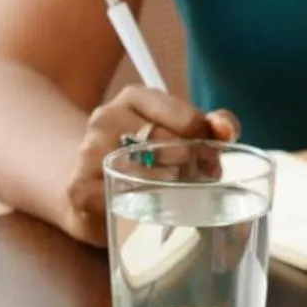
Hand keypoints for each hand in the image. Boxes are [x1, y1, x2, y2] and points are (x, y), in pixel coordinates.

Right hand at [66, 85, 239, 243]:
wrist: (91, 185)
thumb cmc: (145, 156)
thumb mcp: (175, 131)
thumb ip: (210, 126)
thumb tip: (227, 130)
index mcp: (135, 97)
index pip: (189, 119)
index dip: (208, 145)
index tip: (211, 159)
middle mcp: (107, 118)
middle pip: (171, 146)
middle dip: (193, 167)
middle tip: (200, 182)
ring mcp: (89, 151)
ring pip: (150, 174)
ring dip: (174, 190)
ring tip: (179, 195)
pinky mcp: (80, 187)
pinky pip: (126, 200)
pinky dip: (145, 208)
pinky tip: (150, 209)